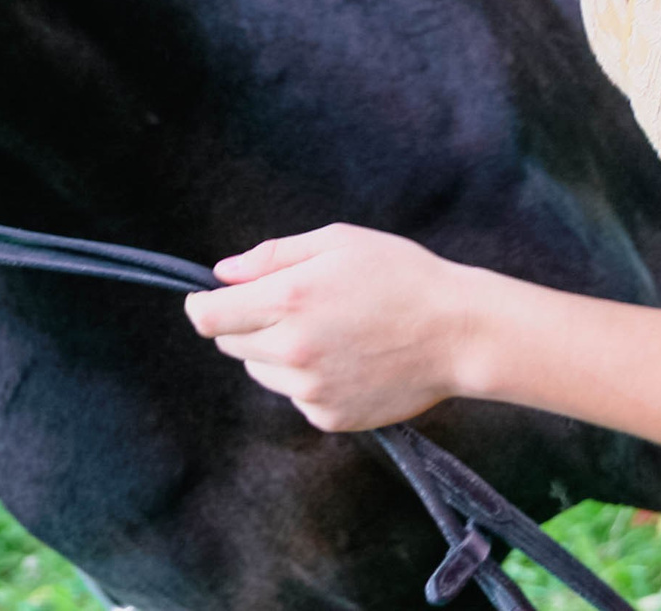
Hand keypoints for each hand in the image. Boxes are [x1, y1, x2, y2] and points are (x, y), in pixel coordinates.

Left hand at [184, 223, 474, 432]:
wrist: (459, 333)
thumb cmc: (400, 276)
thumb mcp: (335, 242)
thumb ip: (272, 257)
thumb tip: (222, 274)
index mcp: (288, 301)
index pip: (208, 317)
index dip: (201, 305)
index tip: (208, 299)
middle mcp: (292, 351)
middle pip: (230, 344)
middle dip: (245, 322)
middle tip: (291, 305)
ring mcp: (311, 390)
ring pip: (262, 370)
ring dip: (276, 351)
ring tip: (328, 331)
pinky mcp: (330, 417)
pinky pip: (296, 396)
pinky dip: (308, 379)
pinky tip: (348, 359)